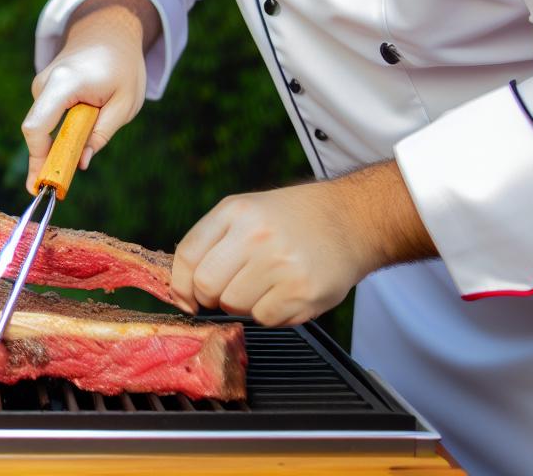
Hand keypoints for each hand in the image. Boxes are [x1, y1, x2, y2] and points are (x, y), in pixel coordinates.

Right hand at [22, 0, 158, 191]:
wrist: (108, 30)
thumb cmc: (122, 66)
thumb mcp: (125, 103)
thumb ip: (101, 134)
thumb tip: (80, 163)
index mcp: (65, 84)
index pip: (37, 126)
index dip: (37, 158)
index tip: (41, 186)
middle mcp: (44, 83)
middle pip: (36, 131)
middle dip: (48, 158)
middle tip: (64, 183)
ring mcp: (40, 85)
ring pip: (43, 126)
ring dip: (63, 139)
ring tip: (97, 120)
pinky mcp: (42, 89)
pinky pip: (47, 119)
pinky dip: (61, 130)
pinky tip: (86, 117)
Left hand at [168, 161, 436, 325]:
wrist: (351, 220)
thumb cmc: (290, 220)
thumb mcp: (244, 212)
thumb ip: (209, 243)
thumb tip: (182, 290)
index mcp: (236, 212)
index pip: (188, 256)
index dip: (181, 284)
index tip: (187, 297)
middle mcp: (256, 235)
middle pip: (207, 286)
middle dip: (213, 296)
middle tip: (233, 288)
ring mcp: (281, 264)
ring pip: (235, 306)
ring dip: (244, 304)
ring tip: (266, 284)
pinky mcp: (303, 292)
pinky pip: (265, 319)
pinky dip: (270, 314)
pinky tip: (285, 293)